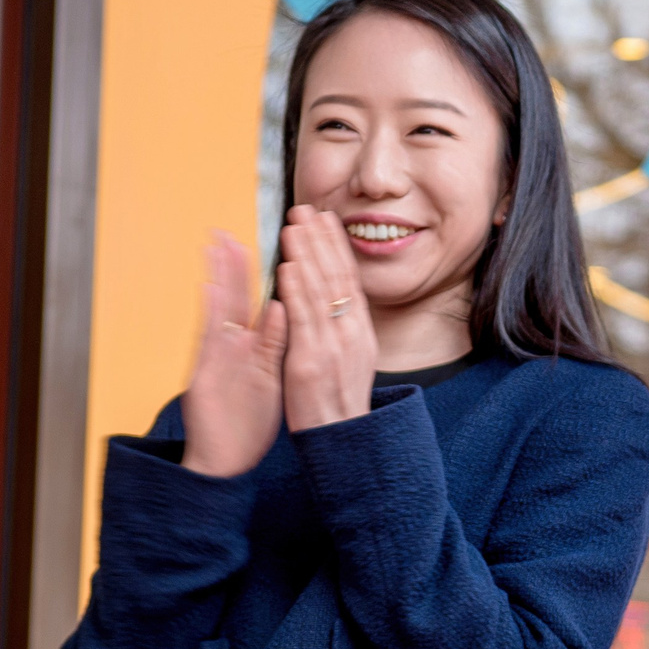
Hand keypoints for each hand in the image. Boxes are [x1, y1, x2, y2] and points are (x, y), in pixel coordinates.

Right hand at [180, 232, 286, 477]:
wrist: (224, 461)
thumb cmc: (244, 421)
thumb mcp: (267, 378)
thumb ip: (273, 345)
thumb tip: (284, 311)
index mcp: (250, 348)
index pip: (256, 301)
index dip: (258, 273)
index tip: (258, 241)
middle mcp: (232, 349)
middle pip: (235, 298)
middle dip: (233, 263)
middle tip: (229, 228)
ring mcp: (218, 361)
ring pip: (220, 312)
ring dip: (220, 277)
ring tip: (219, 245)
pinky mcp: (206, 377)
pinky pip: (212, 343)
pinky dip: (213, 316)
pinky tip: (211, 290)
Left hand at [277, 206, 377, 432]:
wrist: (342, 439)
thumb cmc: (339, 402)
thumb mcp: (351, 359)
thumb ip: (343, 328)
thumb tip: (334, 300)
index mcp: (360, 331)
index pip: (349, 278)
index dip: (336, 246)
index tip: (325, 218)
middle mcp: (352, 333)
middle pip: (337, 276)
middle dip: (320, 240)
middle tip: (306, 209)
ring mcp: (333, 346)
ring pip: (320, 291)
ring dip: (305, 255)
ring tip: (293, 227)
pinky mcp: (311, 361)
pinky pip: (304, 319)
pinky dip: (296, 291)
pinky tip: (288, 267)